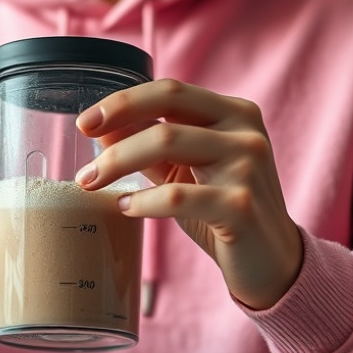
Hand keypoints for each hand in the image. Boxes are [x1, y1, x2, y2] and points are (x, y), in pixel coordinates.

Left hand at [75, 79, 301, 309]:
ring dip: (118, 164)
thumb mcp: (185, 170)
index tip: (85, 122)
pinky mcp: (241, 207)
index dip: (123, 102)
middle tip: (82, 161)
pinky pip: (177, 197)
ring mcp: (248, 166)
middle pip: (166, 112)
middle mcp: (246, 131)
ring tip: (91, 184)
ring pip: (167, 144)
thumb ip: (149, 145)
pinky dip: (142, 201)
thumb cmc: (222, 208)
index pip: (170, 91)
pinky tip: (125, 207)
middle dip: (114, 132)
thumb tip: (99, 127)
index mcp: (235, 113)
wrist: (271, 261)